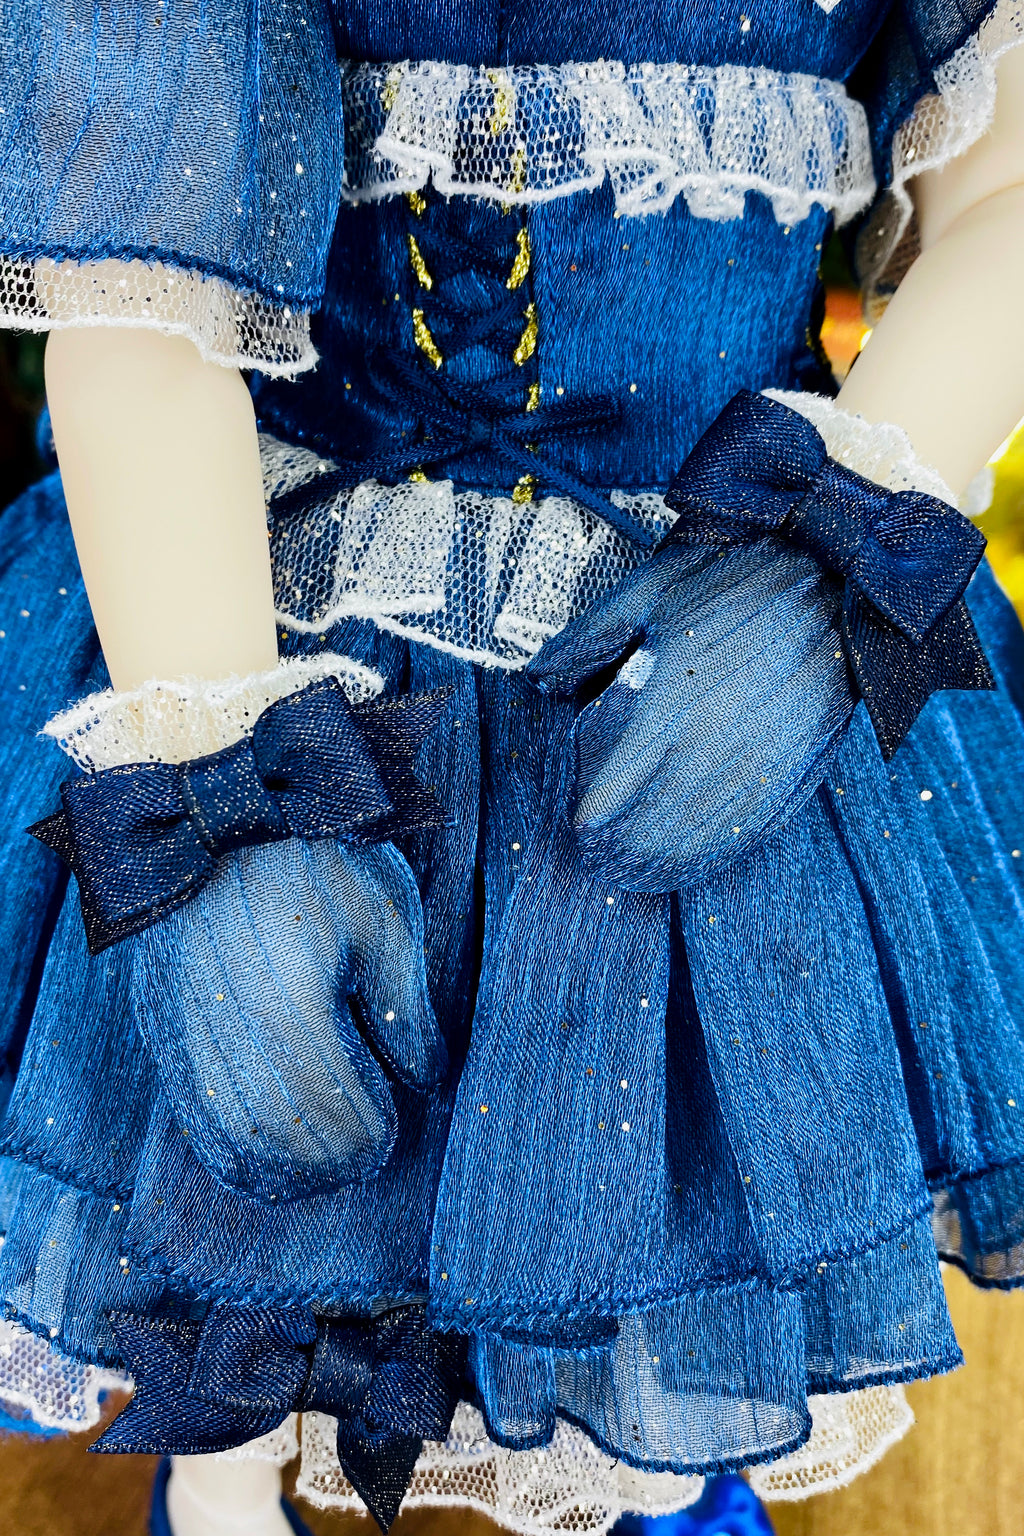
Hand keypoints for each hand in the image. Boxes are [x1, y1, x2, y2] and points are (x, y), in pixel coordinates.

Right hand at [131, 837, 444, 1203]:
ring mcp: (182, 1025)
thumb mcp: (382, 918)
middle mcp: (227, 1028)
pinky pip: (186, 1107)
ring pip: (224, 1134)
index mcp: (292, 1005)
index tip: (390, 1135)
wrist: (217, 804)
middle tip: (363, 1159)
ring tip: (316, 1169)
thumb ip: (404, 1008)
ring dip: (272, 1167)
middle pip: (274, 1137)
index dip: (363, 1138)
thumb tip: (425, 1079)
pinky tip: (257, 1152)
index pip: (329, 1110)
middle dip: (323, 1163)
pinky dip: (222, 1144)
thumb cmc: (314, 854)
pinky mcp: (158, 1017)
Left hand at [527, 538, 855, 890]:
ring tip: (638, 878)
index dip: (591, 819)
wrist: (834, 581)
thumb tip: (538, 678)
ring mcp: (758, 764)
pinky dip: (718, 854)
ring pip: (701, 839)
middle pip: (654, 828)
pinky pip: (749, 830)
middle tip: (598, 865)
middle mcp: (711, 744)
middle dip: (621, 853)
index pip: (615, 789)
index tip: (579, 828)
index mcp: (668, 703)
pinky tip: (697, 861)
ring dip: (666, 864)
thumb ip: (588, 640)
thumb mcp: (648, 593)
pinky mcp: (795, 770)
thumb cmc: (733, 581)